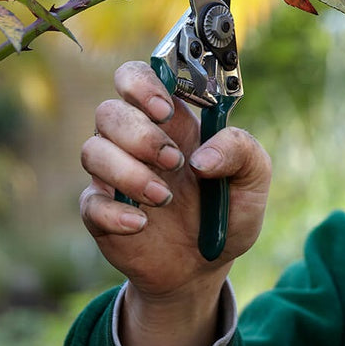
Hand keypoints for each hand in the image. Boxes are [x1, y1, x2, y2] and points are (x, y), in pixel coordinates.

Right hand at [79, 60, 270, 345]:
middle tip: (174, 162)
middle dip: (140, 135)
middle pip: (109, 111)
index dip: (141, 84)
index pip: (136, 77)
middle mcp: (135, 141)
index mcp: (171, 121)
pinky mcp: (101, 212)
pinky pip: (90, 202)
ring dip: (129, 173)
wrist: (204, 268)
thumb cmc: (227, 213)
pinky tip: (142, 225)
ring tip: (163, 199)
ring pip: (92, 151)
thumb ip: (242, 151)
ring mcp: (114, 175)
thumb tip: (203, 157)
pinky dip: (115, 212)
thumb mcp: (254, 181)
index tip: (165, 109)